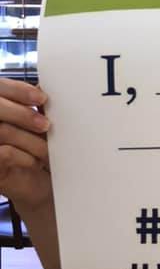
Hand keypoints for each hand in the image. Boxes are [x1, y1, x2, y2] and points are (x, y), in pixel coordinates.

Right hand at [0, 77, 52, 214]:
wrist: (37, 183)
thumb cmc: (37, 146)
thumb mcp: (38, 123)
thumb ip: (36, 104)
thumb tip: (47, 85)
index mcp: (0, 104)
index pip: (0, 86)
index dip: (18, 90)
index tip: (42, 98)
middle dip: (23, 115)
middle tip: (46, 125)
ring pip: (2, 130)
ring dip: (30, 140)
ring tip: (47, 150)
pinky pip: (4, 153)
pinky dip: (23, 156)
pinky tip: (35, 162)